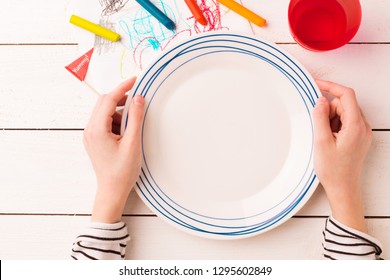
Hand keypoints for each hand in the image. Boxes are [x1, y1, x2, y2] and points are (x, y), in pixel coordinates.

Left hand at [83, 77, 144, 222]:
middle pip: (104, 103)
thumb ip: (136, 118)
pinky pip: (105, 121)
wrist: (112, 190)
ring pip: (105, 112)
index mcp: (97, 129)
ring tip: (134, 123)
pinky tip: (127, 130)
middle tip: (138, 98)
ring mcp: (90, 135)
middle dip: (121, 98)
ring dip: (120, 111)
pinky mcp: (94, 139)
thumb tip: (139, 98)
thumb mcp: (133, 143)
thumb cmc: (122, 171)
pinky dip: (117, 120)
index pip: (109, 100)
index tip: (135, 79)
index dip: (123, 87)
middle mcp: (90, 130)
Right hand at [313, 80, 371, 231]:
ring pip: (343, 113)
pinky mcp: (358, 137)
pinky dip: (334, 125)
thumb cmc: (333, 169)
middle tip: (319, 128)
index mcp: (356, 125)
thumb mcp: (321, 141)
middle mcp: (363, 126)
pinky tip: (329, 139)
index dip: (331, 86)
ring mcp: (361, 132)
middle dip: (328, 110)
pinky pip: (345, 122)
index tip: (317, 84)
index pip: (346, 95)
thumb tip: (320, 100)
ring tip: (324, 138)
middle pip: (344, 104)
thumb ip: (320, 117)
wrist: (343, 188)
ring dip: (330, 119)